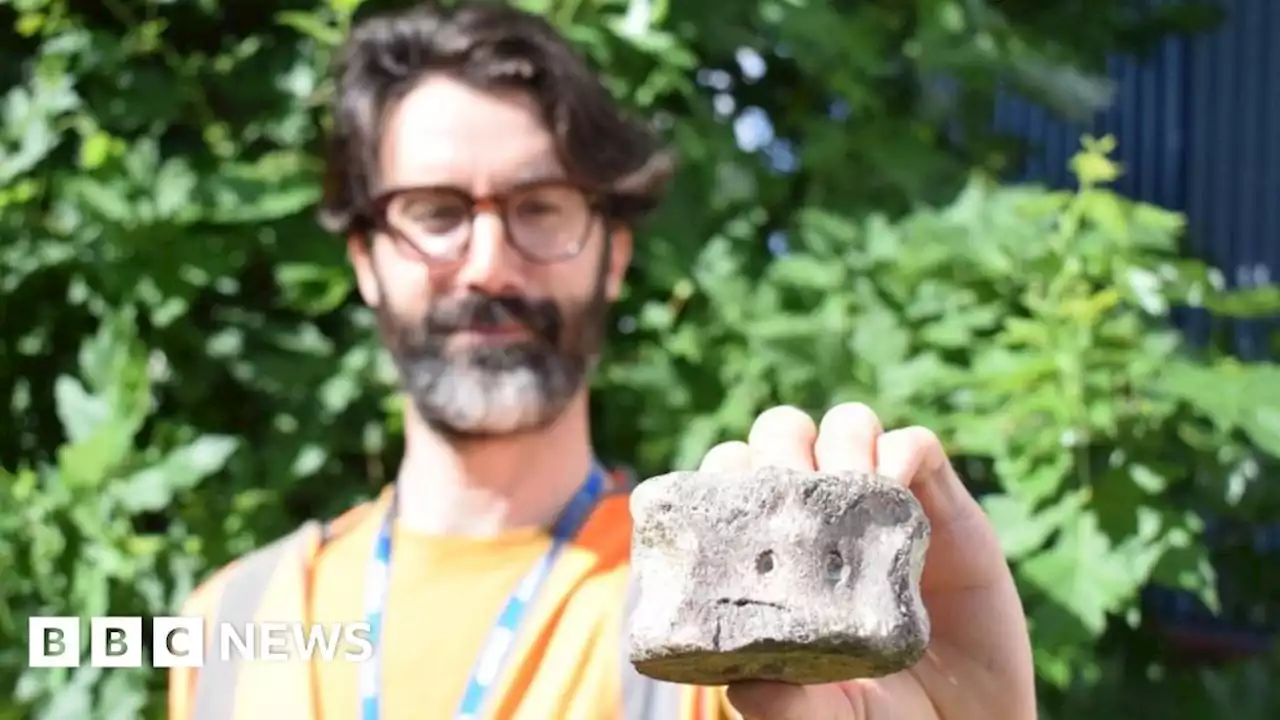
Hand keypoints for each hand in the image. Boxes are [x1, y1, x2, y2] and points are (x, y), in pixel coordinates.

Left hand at [700, 403, 1035, 719]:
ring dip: (841, 440)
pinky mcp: (942, 508)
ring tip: (848, 485)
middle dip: (780, 445)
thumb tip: (744, 690)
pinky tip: (892, 486)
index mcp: (777, 551)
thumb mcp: (825, 717)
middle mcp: (823, 520)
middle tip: (792, 490)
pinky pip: (918, 446)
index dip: (726, 472)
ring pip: (848, 427)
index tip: (731, 494)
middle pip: (784, 436)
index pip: (734, 480)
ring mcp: (881, 508)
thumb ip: (784, 706)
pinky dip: (901, 450)